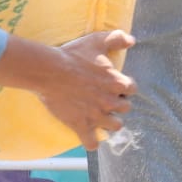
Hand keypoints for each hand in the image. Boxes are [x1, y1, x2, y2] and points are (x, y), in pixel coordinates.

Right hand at [36, 30, 135, 150]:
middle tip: (105, 99)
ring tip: (100, 117)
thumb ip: (117, 38)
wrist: (49, 70)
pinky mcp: (81, 125)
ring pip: (115, 126)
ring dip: (109, 122)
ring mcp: (96, 115)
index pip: (132, 89)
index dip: (124, 87)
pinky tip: (87, 135)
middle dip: (117, 104)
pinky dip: (91, 142)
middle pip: (125, 109)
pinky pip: (92, 143)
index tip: (115, 85)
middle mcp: (110, 101)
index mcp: (116, 82)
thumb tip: (132, 40)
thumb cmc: (73, 55)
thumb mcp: (96, 40)